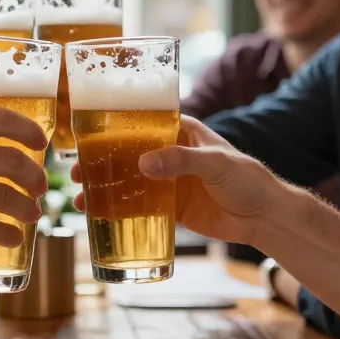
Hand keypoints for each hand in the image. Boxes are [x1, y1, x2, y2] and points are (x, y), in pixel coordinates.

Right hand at [71, 116, 286, 244]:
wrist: (264, 217)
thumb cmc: (246, 177)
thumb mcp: (214, 162)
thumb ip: (180, 161)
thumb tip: (143, 163)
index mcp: (180, 131)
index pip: (141, 122)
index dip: (113, 126)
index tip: (86, 133)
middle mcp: (169, 153)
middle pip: (126, 153)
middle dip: (98, 162)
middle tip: (75, 172)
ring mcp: (168, 181)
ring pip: (128, 181)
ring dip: (103, 188)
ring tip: (80, 199)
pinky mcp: (171, 207)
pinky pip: (139, 207)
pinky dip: (118, 211)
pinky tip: (98, 217)